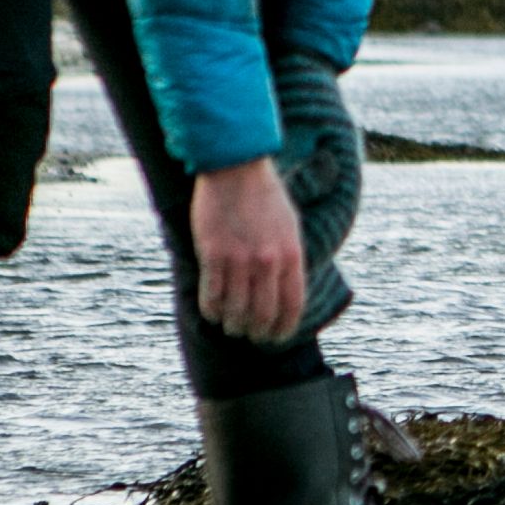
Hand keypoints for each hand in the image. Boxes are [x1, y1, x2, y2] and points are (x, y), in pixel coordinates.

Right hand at [192, 157, 308, 343]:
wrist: (236, 167)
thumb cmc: (264, 196)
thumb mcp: (290, 226)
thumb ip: (289, 258)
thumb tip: (287, 290)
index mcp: (292, 255)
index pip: (292, 306)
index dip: (283, 328)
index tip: (275, 337)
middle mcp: (269, 262)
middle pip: (263, 314)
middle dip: (256, 331)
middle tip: (249, 334)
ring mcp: (240, 259)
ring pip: (236, 309)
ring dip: (232, 324)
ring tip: (230, 325)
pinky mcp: (213, 254)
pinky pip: (212, 295)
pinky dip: (212, 310)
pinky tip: (212, 312)